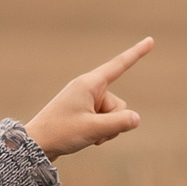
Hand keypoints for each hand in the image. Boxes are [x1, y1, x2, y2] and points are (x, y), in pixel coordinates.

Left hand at [24, 37, 153, 158]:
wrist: (35, 145)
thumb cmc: (61, 133)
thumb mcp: (94, 129)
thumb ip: (119, 123)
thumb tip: (136, 118)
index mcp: (89, 84)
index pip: (119, 65)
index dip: (136, 53)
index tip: (150, 40)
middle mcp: (88, 88)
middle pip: (119, 103)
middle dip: (114, 121)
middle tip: (91, 131)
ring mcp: (85, 100)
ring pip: (112, 115)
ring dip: (106, 129)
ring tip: (86, 136)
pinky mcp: (82, 111)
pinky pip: (103, 120)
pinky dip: (100, 131)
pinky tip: (86, 139)